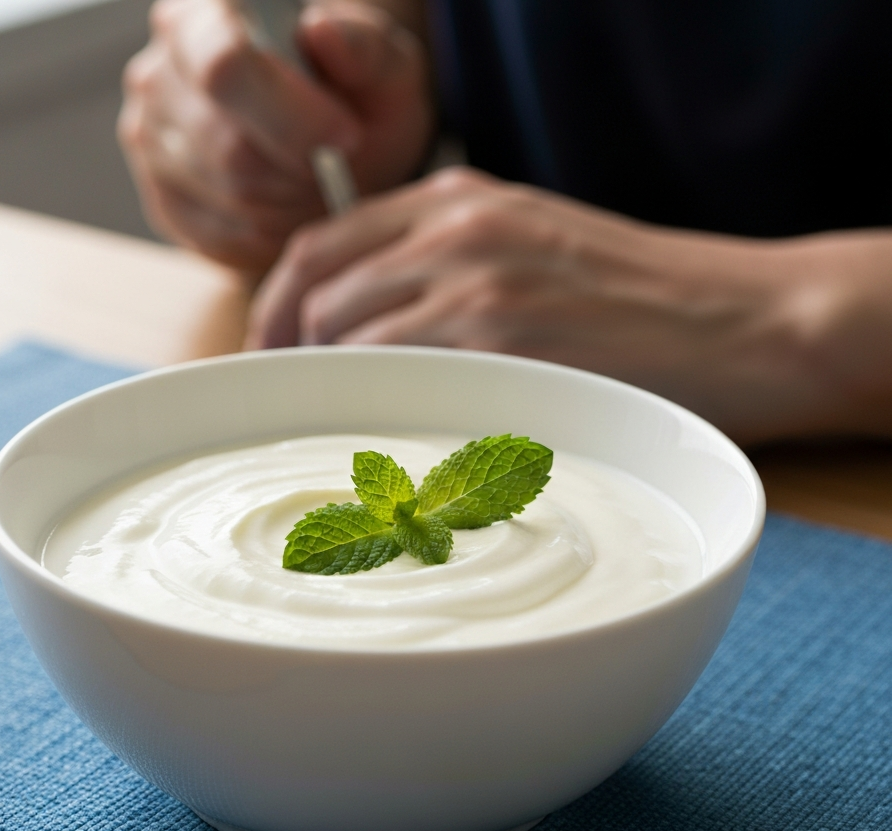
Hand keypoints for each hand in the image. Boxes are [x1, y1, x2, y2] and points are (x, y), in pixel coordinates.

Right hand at [118, 0, 432, 271]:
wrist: (332, 134)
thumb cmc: (356, 92)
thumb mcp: (384, 65)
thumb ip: (364, 47)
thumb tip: (320, 30)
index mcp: (204, 14)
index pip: (226, 69)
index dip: (290, 117)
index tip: (347, 136)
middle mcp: (159, 73)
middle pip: (230, 150)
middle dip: (301, 172)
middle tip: (338, 165)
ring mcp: (150, 140)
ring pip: (231, 200)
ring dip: (293, 206)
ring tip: (318, 182)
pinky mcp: (163, 200)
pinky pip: (224, 239)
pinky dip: (273, 237)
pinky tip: (294, 208)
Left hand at [247, 167, 891, 442]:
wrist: (743, 321)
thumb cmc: (639, 300)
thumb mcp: (529, 249)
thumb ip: (445, 270)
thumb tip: (363, 328)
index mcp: (454, 201)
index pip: (318, 246)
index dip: (277, 309)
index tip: (276, 359)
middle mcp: (452, 228)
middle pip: (313, 291)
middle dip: (290, 356)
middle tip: (299, 410)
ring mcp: (474, 281)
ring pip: (343, 338)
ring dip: (332, 391)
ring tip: (351, 433)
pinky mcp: (501, 339)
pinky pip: (392, 376)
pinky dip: (375, 410)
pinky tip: (395, 439)